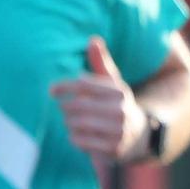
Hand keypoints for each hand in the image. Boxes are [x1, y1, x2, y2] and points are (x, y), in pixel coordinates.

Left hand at [50, 37, 146, 167]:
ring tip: (72, 121)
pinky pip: (81, 141)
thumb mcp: (112, 83)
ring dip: (69, 123)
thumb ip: (101, 62)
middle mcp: (121, 110)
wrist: (138, 136)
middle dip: (66, 107)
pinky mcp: (114, 149)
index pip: (83, 85)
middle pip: (78, 106)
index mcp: (119, 91)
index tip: (51, 90)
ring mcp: (119, 131)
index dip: (64, 86)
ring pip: (77, 124)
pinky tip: (78, 134)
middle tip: (64, 109)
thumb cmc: (116, 104)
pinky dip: (74, 137)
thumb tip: (92, 39)